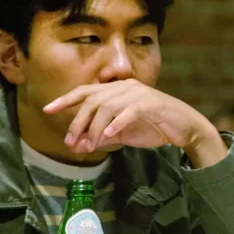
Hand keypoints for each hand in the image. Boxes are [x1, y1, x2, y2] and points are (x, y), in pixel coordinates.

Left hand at [43, 79, 226, 167]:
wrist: (185, 128)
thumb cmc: (155, 127)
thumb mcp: (123, 134)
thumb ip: (102, 136)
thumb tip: (79, 145)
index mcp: (117, 90)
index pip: (86, 91)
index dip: (66, 99)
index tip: (48, 109)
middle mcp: (126, 87)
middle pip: (93, 100)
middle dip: (78, 122)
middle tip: (71, 143)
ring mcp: (139, 94)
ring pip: (108, 107)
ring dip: (94, 128)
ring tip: (89, 146)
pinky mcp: (152, 104)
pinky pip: (129, 112)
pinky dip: (116, 124)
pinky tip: (108, 136)